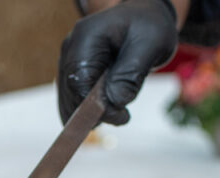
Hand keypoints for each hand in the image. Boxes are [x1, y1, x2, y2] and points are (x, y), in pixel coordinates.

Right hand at [58, 0, 178, 124]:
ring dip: (91, 113)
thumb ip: (130, 74)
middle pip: (70, 92)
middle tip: (122, 117)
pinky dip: (88, 110)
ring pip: (69, 99)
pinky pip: (73, 98)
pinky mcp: (73, 71)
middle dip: (93, 112)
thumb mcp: (150, 46)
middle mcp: (71, 47)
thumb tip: (114, 102)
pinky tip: (106, 112)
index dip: (96, 106)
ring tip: (118, 113)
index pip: (80, 81)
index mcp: (86, 36)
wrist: (145, 18)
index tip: (122, 116)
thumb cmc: (149, 27)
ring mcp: (69, 59)